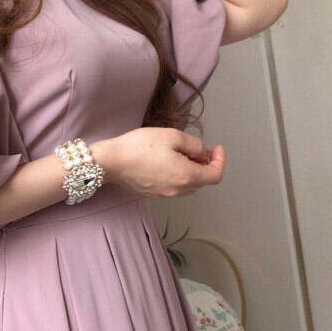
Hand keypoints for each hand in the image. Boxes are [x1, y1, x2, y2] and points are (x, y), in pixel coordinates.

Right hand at [95, 127, 225, 196]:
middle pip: (202, 181)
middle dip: (205, 164)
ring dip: (191, 170)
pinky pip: (173, 186)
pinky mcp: (153, 193)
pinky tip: (167, 161)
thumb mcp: (172, 136)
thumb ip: (194, 144)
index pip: (215, 175)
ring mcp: (164, 194)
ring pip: (188, 185)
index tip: (216, 147)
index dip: (220, 160)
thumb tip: (201, 151)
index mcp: (186, 177)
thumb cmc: (140, 147)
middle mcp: (177, 190)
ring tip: (182, 154)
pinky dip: (178, 175)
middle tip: (199, 148)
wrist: (111, 161)